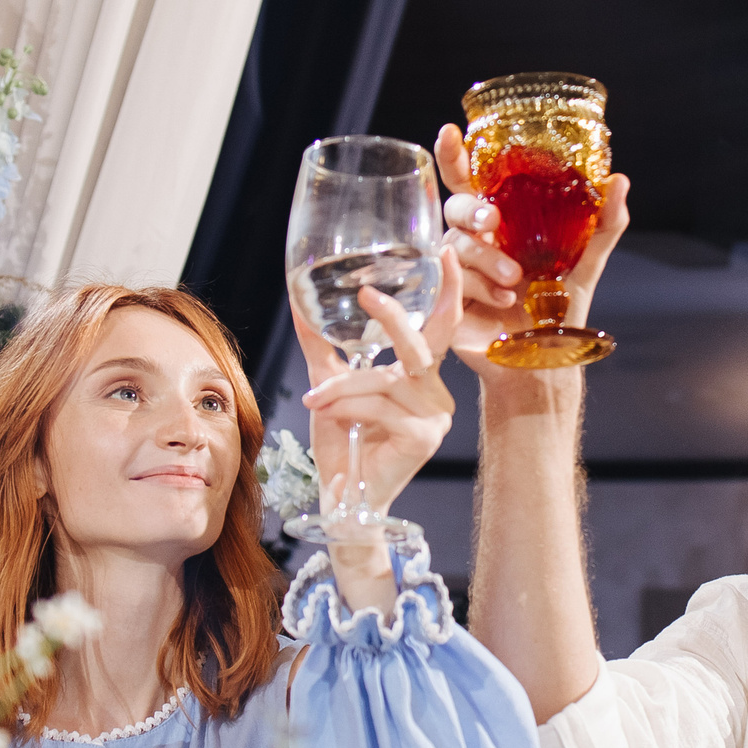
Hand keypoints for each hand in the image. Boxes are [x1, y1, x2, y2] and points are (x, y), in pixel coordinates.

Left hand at [292, 251, 461, 526]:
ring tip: (318, 399)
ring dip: (345, 386)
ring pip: (388, 378)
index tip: (446, 251)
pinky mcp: (424, 439)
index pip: (440, 326)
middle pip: (422, 344)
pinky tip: (332, 415)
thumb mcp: (330, 384)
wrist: (343, 496)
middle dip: (394, 316)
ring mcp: (435, 417)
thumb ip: (321, 346)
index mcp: (422, 377)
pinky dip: (350, 406)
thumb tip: (298, 303)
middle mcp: (435, 393)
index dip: (449, 290)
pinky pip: (382, 407)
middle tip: (367, 294)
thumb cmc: (344, 444)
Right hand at [433, 122, 630, 379]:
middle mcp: (474, 239)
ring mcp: (456, 268)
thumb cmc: (558, 309)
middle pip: (455, 206)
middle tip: (493, 222)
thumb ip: (603, 224)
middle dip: (472, 210)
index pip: (470, 180)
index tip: (451, 132)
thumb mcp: (586, 263)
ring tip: (516, 282)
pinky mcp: (445, 297)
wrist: (544, 360)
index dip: (455, 155)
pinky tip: (503, 300)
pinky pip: (452, 279)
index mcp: (500, 222)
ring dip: (486, 258)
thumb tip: (619, 179)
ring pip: (456, 244)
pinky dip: (478, 287)